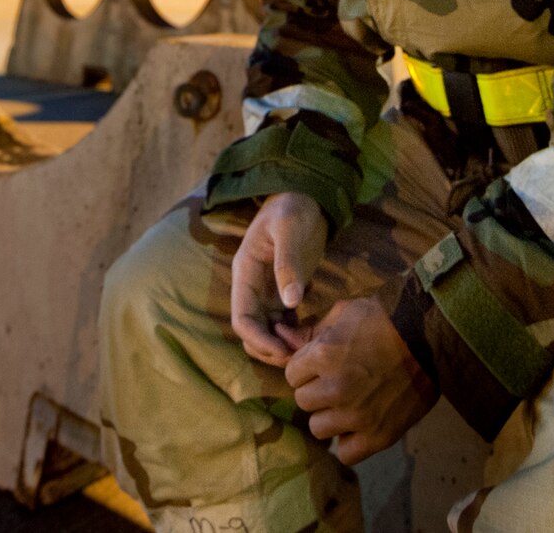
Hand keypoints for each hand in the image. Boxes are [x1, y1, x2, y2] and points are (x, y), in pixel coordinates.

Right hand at [229, 192, 327, 366]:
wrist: (305, 196)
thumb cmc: (292, 207)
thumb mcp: (289, 229)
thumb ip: (288, 264)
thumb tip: (290, 302)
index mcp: (246, 273)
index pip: (242, 318)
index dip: (259, 340)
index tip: (283, 351)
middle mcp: (252, 287)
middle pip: (252, 331)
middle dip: (270, 349)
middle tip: (299, 357)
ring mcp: (268, 291)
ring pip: (267, 331)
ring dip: (282, 345)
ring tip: (307, 351)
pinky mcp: (284, 292)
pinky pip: (283, 323)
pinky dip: (293, 334)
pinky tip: (312, 338)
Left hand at [284, 297, 436, 464]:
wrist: (431, 337)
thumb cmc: (385, 319)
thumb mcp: (345, 313)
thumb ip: (310, 332)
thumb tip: (279, 338)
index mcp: (324, 355)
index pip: (292, 374)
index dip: (306, 368)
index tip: (323, 364)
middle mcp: (336, 388)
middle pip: (303, 401)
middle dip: (316, 391)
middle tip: (337, 382)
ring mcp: (357, 415)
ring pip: (319, 428)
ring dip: (330, 417)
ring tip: (349, 403)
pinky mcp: (379, 436)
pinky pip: (346, 453)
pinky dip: (350, 442)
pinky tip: (359, 425)